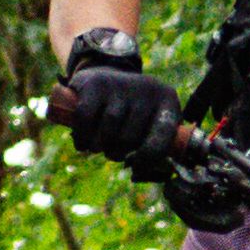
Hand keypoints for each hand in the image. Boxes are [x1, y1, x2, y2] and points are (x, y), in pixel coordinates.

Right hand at [62, 66, 182, 163]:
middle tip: (112, 152)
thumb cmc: (133, 112)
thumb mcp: (150, 124)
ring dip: (98, 147)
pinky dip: (82, 136)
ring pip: (108, 130)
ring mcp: (121, 84)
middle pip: (130, 138)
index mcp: (168, 101)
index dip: (147, 160)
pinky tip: (82, 143)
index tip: (135, 165)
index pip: (162, 139)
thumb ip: (154, 154)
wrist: (107, 75)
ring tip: (97, 148)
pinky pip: (86, 118)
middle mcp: (148, 89)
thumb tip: (138, 174)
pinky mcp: (95, 83)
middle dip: (118, 153)